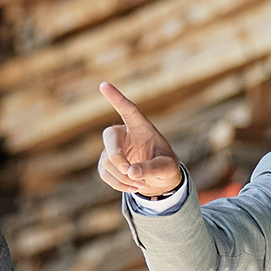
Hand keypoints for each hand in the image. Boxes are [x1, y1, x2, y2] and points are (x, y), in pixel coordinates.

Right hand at [96, 82, 183, 196]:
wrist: (160, 181)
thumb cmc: (166, 168)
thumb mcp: (167, 168)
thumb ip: (152, 168)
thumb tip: (131, 172)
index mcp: (142, 128)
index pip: (128, 110)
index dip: (116, 98)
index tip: (104, 85)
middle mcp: (125, 134)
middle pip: (110, 137)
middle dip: (117, 157)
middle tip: (130, 173)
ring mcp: (114, 148)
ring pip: (107, 160)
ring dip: (122, 176)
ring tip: (141, 183)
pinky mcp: (107, 162)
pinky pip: (105, 173)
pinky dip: (117, 183)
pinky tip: (132, 186)